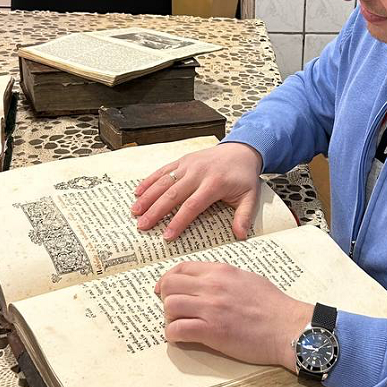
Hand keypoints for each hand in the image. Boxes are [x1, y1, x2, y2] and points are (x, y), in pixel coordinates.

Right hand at [132, 142, 263, 241]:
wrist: (242, 150)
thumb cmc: (244, 177)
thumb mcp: (250, 196)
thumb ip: (244, 216)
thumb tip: (240, 236)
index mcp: (215, 184)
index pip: (192, 205)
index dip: (178, 221)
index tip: (167, 236)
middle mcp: (198, 173)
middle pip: (173, 194)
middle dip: (156, 211)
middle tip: (142, 226)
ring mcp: (188, 164)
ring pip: (164, 182)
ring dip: (148, 197)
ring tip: (135, 212)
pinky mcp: (182, 160)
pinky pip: (163, 170)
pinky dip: (149, 181)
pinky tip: (137, 192)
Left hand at [155, 262, 312, 370]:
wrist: (289, 328)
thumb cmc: (273, 306)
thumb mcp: (248, 279)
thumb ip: (224, 278)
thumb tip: (207, 282)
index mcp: (221, 271)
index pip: (181, 268)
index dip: (168, 279)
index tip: (165, 290)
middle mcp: (212, 286)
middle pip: (170, 285)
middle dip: (166, 298)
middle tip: (174, 310)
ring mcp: (211, 308)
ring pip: (169, 306)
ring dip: (170, 317)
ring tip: (181, 324)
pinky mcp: (211, 331)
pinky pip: (176, 330)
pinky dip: (173, 335)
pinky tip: (182, 338)